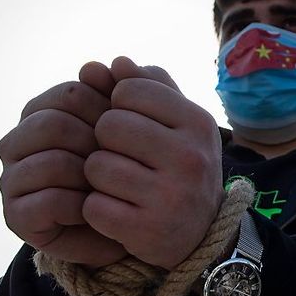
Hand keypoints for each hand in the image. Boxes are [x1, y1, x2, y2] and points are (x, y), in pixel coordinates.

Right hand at [0, 64, 127, 265]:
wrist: (131, 227)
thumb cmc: (131, 172)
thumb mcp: (140, 129)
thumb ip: (133, 91)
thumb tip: (111, 62)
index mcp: (42, 112)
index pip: (71, 92)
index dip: (109, 109)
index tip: (138, 129)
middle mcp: (19, 142)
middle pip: (55, 123)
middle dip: (98, 143)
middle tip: (128, 161)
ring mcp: (12, 178)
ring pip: (51, 161)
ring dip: (91, 176)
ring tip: (113, 187)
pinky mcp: (15, 215)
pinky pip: (47, 200)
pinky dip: (80, 206)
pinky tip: (98, 209)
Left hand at [81, 57, 223, 269]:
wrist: (201, 234)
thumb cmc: (181, 165)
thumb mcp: (178, 122)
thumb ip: (147, 86)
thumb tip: (114, 61)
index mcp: (198, 123)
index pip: (129, 90)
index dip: (119, 106)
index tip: (133, 127)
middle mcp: (191, 157)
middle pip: (108, 126)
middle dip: (105, 142)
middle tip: (124, 158)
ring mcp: (171, 196)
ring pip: (97, 166)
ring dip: (99, 178)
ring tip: (122, 186)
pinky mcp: (149, 230)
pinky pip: (94, 206)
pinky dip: (97, 210)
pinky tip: (119, 211)